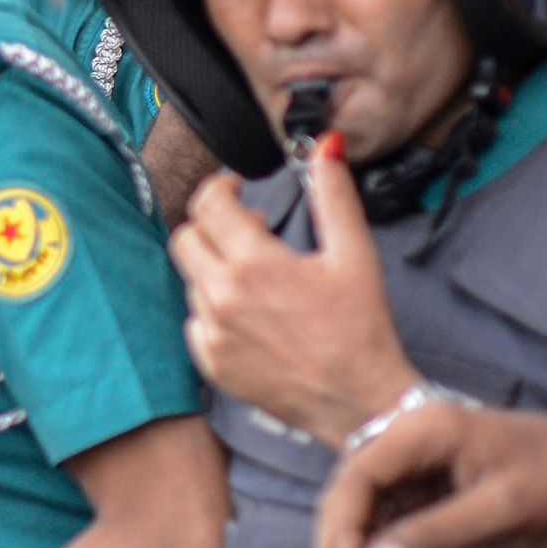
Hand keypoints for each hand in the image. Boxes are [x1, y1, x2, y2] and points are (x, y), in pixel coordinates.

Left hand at [175, 145, 419, 450]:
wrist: (358, 400)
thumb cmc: (360, 328)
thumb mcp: (354, 253)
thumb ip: (333, 194)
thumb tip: (326, 147)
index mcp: (254, 263)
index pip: (207, 204)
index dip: (220, 187)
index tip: (236, 190)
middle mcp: (222, 297)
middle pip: (185, 238)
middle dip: (211, 226)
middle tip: (247, 232)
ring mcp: (211, 334)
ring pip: (192, 280)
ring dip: (216, 268)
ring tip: (259, 279)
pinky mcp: (210, 364)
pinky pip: (196, 321)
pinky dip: (215, 310)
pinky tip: (251, 316)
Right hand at [311, 405, 546, 547]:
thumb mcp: (502, 509)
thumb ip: (437, 535)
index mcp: (423, 430)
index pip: (358, 479)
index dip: (341, 531)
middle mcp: (404, 440)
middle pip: (346, 503)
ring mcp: (407, 465)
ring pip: (358, 522)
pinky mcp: (415, 489)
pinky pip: (380, 529)